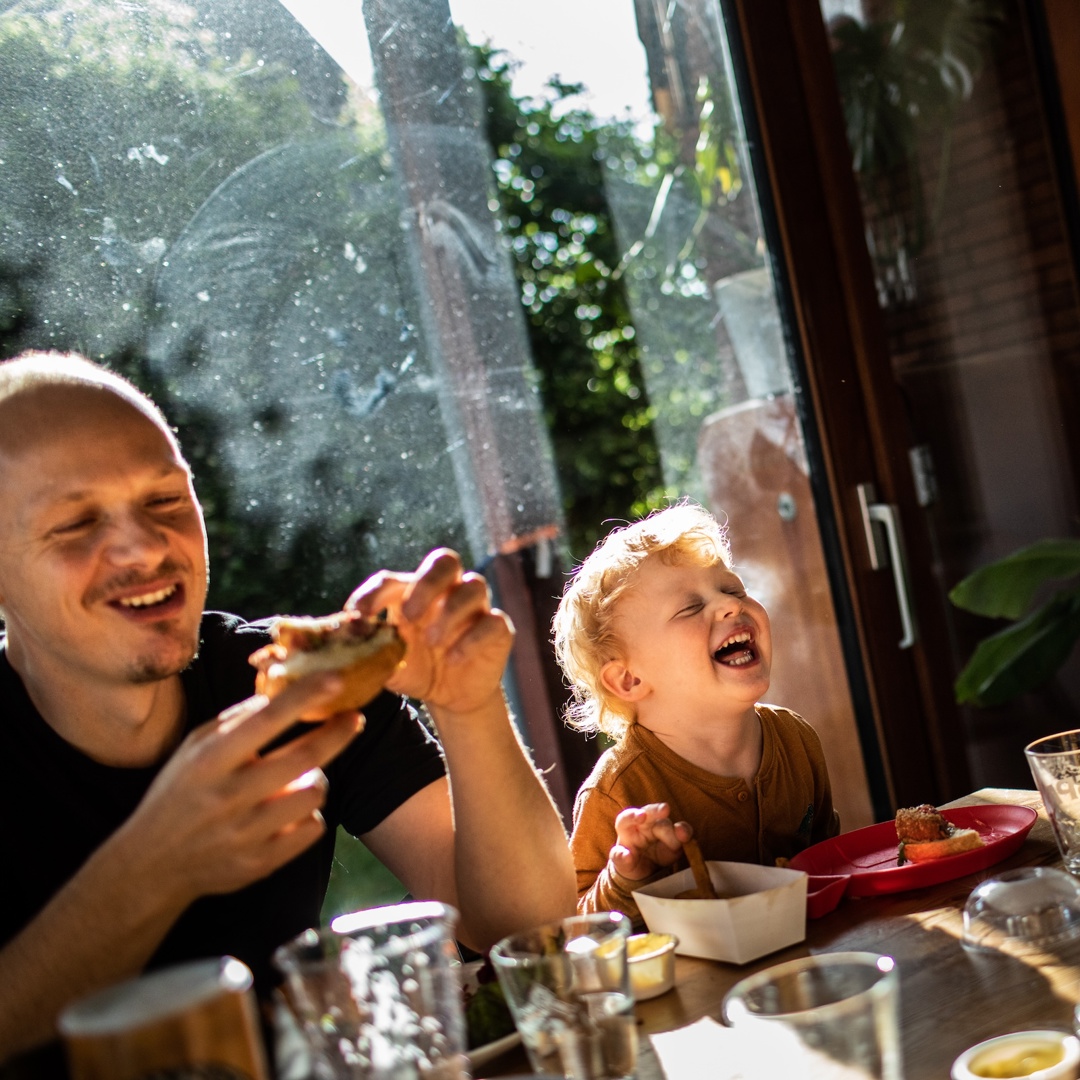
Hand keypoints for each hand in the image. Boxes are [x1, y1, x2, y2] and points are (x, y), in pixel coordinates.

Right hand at [119, 672, 361, 903]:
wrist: (152, 866)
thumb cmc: (179, 794)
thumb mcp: (193, 748)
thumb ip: (234, 721)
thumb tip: (278, 695)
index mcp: (210, 761)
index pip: (265, 721)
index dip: (304, 697)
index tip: (336, 679)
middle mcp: (228, 796)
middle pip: (304, 759)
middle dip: (337, 733)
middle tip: (354, 718)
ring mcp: (245, 833)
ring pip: (313, 794)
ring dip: (317, 779)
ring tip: (302, 776)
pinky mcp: (259, 863)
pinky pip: (311, 829)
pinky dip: (309, 815)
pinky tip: (291, 811)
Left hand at [346, 548, 512, 716]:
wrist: (449, 696)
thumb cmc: (414, 668)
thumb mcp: (384, 661)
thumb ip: (365, 646)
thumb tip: (336, 635)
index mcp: (413, 592)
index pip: (393, 579)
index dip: (374, 592)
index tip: (358, 615)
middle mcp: (447, 591)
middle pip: (445, 561)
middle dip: (426, 584)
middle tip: (408, 614)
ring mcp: (475, 608)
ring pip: (474, 585)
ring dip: (450, 611)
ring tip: (433, 641)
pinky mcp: (498, 630)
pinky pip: (493, 622)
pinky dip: (472, 639)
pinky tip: (454, 659)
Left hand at [609, 803, 692, 881]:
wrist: (644, 873)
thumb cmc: (629, 863)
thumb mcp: (622, 864)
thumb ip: (620, 859)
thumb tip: (625, 856)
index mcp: (626, 828)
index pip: (626, 818)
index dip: (632, 815)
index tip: (640, 816)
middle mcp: (644, 824)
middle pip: (649, 813)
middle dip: (656, 810)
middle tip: (664, 809)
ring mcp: (660, 829)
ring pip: (666, 824)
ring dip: (673, 829)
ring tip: (680, 833)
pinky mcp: (674, 838)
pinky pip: (681, 831)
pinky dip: (685, 831)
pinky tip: (686, 836)